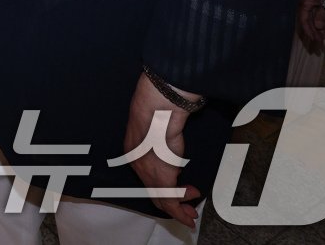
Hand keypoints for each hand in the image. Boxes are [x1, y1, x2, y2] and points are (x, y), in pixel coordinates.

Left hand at [126, 75, 201, 227]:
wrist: (156, 112)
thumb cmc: (156, 113)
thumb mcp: (155, 127)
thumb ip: (160, 138)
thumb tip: (170, 143)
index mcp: (134, 152)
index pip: (146, 175)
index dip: (161, 185)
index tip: (173, 189)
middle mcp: (138, 165)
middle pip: (153, 191)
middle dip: (170, 202)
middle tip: (183, 210)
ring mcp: (148, 173)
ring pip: (162, 199)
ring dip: (179, 209)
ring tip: (190, 213)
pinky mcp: (161, 178)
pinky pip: (170, 200)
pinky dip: (181, 208)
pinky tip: (190, 209)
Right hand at [297, 0, 324, 51]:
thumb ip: (322, 14)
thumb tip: (319, 27)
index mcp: (305, 2)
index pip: (304, 20)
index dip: (309, 31)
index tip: (317, 41)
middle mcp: (306, 2)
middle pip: (308, 20)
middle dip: (314, 32)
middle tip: (321, 44)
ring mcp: (312, 0)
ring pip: (313, 17)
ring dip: (318, 27)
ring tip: (324, 38)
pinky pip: (318, 12)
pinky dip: (322, 20)